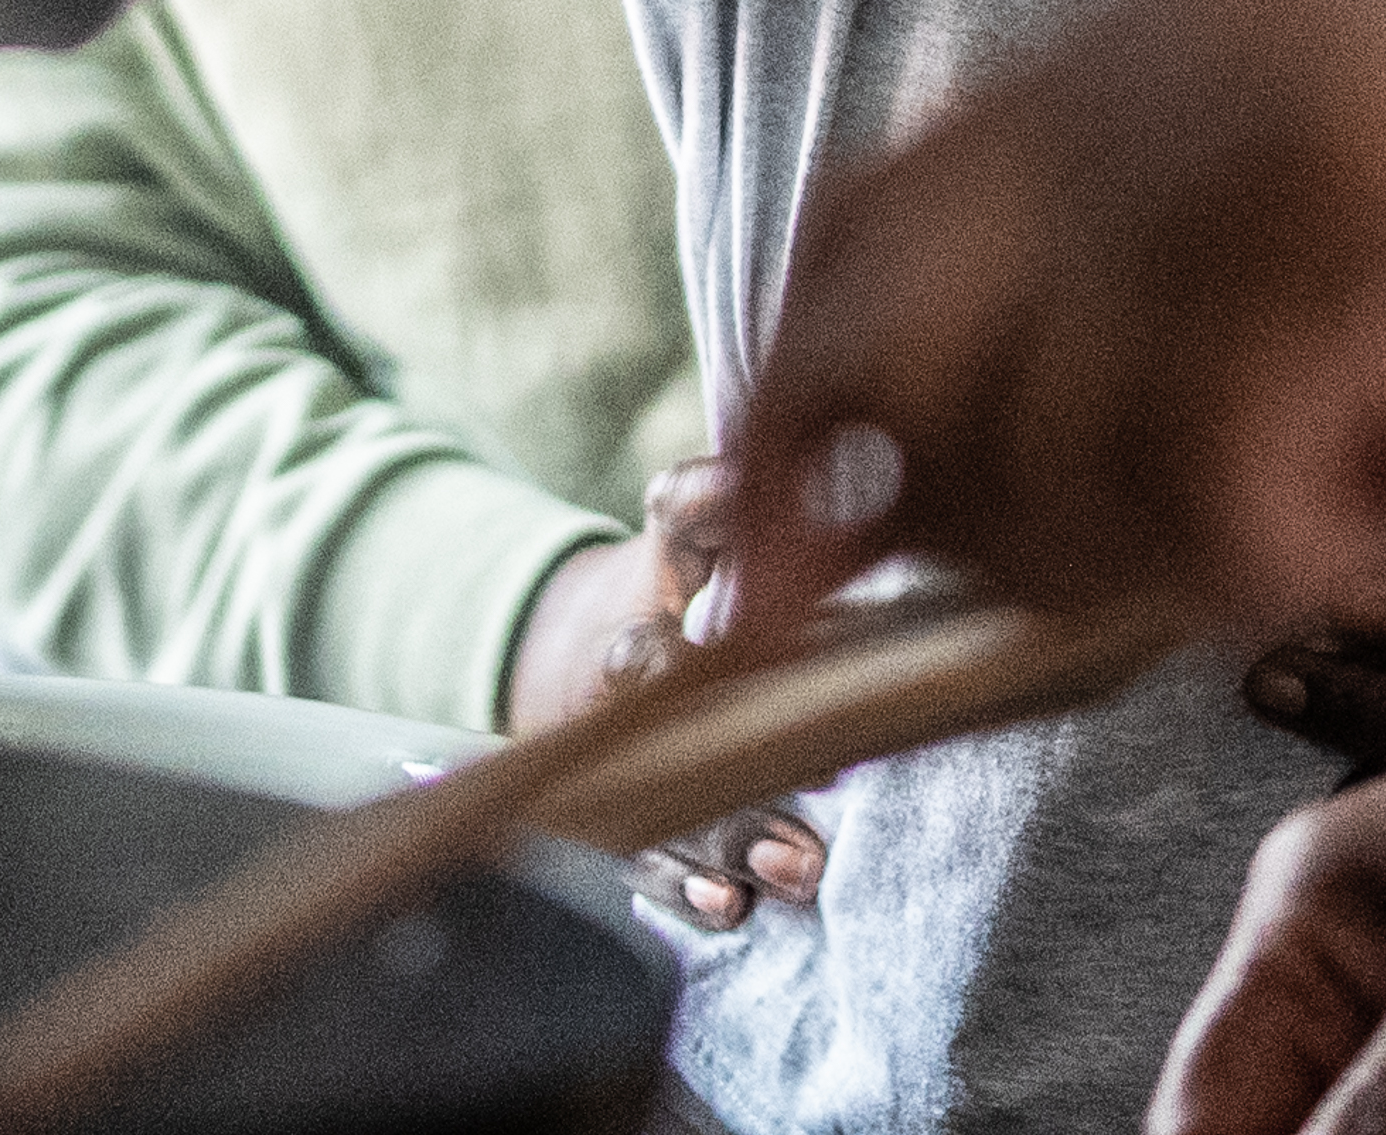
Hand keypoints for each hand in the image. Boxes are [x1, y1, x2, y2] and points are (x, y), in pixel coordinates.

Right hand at [513, 460, 822, 930]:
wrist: (581, 651)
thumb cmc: (662, 585)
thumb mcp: (674, 533)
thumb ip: (700, 501)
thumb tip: (725, 476)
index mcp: (631, 646)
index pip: (642, 661)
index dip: (681, 675)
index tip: (745, 688)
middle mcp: (622, 730)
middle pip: (667, 769)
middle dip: (733, 801)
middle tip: (803, 834)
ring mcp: (629, 788)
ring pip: (667, 831)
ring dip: (729, 853)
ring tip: (797, 870)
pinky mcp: (635, 835)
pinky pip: (653, 874)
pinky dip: (688, 892)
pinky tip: (731, 908)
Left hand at [719, 0, 1385, 1003]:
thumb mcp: (1346, 297)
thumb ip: (1120, 347)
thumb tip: (883, 498)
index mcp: (1192, 6)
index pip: (874, 211)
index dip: (793, 404)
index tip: (740, 573)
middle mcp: (1203, 23)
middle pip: (901, 320)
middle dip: (924, 512)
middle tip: (1084, 588)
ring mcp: (1275, 111)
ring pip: (1042, 439)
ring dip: (1174, 543)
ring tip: (1360, 493)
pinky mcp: (1363, 227)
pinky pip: (1202, 497)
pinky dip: (1297, 552)